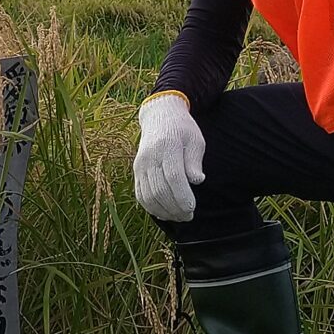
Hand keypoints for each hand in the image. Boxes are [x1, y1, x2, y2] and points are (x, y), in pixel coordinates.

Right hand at [133, 93, 205, 221]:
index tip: (192, 208)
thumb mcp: (195, 140)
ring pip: (149, 195)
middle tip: (188, 216)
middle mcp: (150, 156)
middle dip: (175, 208)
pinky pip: (140, 194)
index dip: (182, 196)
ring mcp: (141, 164)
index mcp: (167, 146)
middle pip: (160, 190)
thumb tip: (197, 181)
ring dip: (164, 211)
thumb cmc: (182, 129)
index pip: (173, 177)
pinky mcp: (136, 171)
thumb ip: (194, 161)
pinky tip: (164, 213)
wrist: (159, 116)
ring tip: (178, 217)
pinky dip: (151, 207)